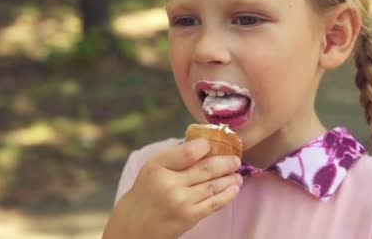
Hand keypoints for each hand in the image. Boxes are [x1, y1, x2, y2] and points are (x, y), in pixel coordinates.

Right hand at [102, 139, 242, 238]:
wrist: (133, 227)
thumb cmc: (145, 194)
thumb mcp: (151, 168)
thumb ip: (174, 157)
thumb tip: (202, 145)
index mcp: (158, 167)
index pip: (187, 151)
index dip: (205, 146)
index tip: (213, 144)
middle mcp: (170, 184)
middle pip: (205, 169)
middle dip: (226, 163)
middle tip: (236, 159)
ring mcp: (181, 202)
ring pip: (213, 186)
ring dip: (230, 178)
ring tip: (238, 174)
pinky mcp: (189, 217)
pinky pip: (214, 203)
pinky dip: (227, 195)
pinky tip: (234, 189)